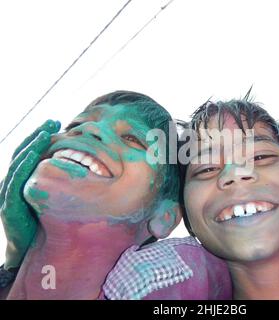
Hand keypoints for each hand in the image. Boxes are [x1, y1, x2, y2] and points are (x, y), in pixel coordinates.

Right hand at [0, 120, 59, 269]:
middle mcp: (15, 182)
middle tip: (53, 120)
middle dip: (37, 134)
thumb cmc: (48, 221)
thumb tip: (89, 164)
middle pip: (23, 152)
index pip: (31, 150)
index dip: (42, 135)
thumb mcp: (58, 196)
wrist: (34, 250)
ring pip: (17, 163)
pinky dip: (24, 166)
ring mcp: (9, 193)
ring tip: (45, 132)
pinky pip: (14, 182)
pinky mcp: (8, 206)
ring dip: (31, 146)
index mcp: (26, 178)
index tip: (57, 122)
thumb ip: (65, 179)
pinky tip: (34, 154)